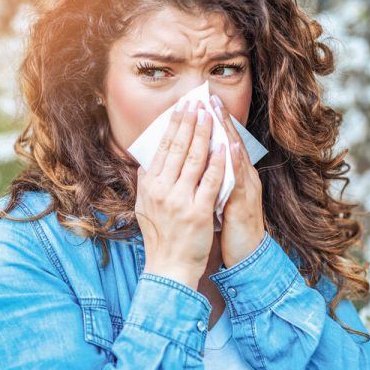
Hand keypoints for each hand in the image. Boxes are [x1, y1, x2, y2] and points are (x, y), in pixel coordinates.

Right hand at [135, 99, 226, 288]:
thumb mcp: (144, 207)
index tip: (182, 107)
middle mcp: (162, 190)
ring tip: (211, 116)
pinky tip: (224, 145)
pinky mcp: (199, 212)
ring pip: (195, 159)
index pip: (163, 148)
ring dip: (204, 134)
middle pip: (178, 148)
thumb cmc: (160, 236)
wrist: (169, 266)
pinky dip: (218, 161)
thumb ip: (146, 183)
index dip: (174, 125)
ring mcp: (181, 200)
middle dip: (190, 122)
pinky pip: (211, 181)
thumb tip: (146, 161)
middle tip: (197, 103)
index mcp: (150, 186)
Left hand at [210, 94, 265, 268]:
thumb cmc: (231, 226)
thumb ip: (210, 178)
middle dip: (220, 120)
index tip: (202, 103)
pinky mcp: (246, 202)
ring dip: (228, 132)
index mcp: (235, 175)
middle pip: (231, 143)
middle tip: (209, 98)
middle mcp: (244, 177)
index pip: (222, 144)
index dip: (214, 124)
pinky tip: (229, 147)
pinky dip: (235, 162)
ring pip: (237, 155)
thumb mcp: (218, 196)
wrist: (248, 254)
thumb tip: (194, 162)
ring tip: (218, 113)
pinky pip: (239, 179)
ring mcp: (247, 188)